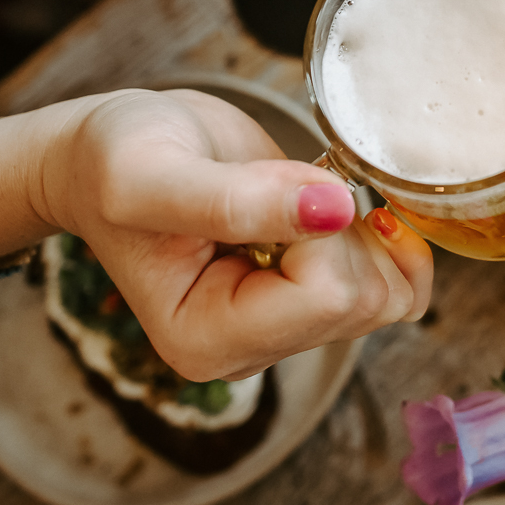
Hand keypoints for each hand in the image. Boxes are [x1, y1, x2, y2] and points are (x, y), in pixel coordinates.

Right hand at [38, 88, 433, 382]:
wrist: (108, 155)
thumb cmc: (114, 162)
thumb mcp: (150, 172)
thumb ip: (236, 200)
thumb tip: (335, 208)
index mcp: (206, 340)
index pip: (325, 297)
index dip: (317, 229)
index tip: (269, 187)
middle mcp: (251, 350)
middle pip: (365, 301)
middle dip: (340, 230)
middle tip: (277, 187)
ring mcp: (285, 328)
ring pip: (389, 295)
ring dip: (362, 231)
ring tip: (296, 193)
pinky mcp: (310, 298)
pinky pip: (395, 288)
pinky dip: (389, 241)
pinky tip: (347, 203)